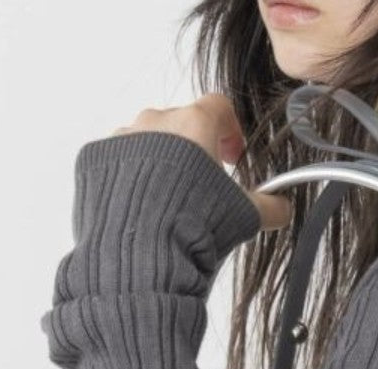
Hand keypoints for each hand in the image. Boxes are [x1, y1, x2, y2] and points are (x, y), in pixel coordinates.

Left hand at [112, 94, 292, 232]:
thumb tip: (282, 209)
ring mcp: (122, 139)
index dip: (231, 132)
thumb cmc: (192, 225)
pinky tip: (142, 209)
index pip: (219, 108)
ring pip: (146, 144)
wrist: (142, 250)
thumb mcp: (243, 217)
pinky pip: (117, 163)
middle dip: (193, 153)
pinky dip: (130, 180)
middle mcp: (155, 122)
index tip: (232, 157)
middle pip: (180, 127)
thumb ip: (268, 207)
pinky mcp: (94, 161)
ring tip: (169, 204)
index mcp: (194, 124)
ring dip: (160, 166)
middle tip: (202, 187)